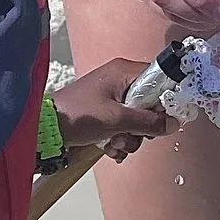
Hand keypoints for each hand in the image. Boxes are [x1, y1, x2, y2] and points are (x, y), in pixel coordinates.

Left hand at [53, 56, 174, 160]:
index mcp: (123, 72)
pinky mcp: (105, 115)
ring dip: (130, 137)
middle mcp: (119, 82)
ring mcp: (112, 99)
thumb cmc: (77, 114)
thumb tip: (173, 123)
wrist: (46, 129)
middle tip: (132, 132)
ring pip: (137, 121)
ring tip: (114, 142)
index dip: (163, 100)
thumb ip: (148, 122)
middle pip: (150, 105)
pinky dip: (119, 141)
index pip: (159, 79)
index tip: (162, 118)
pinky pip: (124, 128)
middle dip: (143, 126)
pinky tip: (109, 147)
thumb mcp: (117, 119)